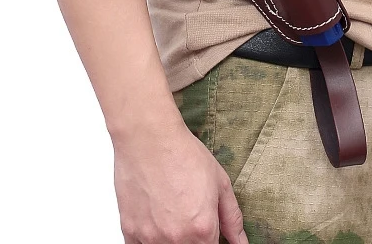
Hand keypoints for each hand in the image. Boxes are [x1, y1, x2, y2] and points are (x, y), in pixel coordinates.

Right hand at [113, 112, 247, 243]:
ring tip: (172, 211)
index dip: (211, 238)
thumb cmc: (183, 154)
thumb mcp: (220, 182)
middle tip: (189, 214)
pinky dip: (151, 238)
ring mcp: (150, 239)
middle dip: (194, 238)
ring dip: (172, 238)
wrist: (148, 138)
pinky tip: (156, 216)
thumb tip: (241, 242)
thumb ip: (232, 218)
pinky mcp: (130, 233)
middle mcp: (176, 239)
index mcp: (202, 229)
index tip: (206, 228)